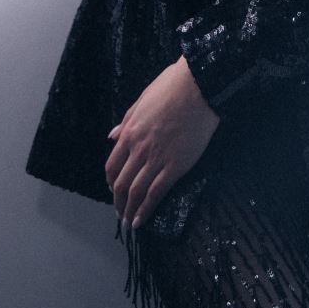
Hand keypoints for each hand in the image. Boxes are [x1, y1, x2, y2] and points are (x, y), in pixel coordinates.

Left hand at [105, 55, 220, 228]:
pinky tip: (142, 219)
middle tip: (120, 212)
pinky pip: (155, 193)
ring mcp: (156, 159)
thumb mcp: (141, 100)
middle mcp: (139, 149)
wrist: (198, 86)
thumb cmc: (172, 86)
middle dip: (118, 202)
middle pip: (121, 183)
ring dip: (129, 210)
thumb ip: (125, 121)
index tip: (113, 191)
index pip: (112, 165)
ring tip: (129, 221)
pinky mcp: (175, 166)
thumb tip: (111, 136)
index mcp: (129, 132)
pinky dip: (146, 209)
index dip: (111, 182)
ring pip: (136, 192)